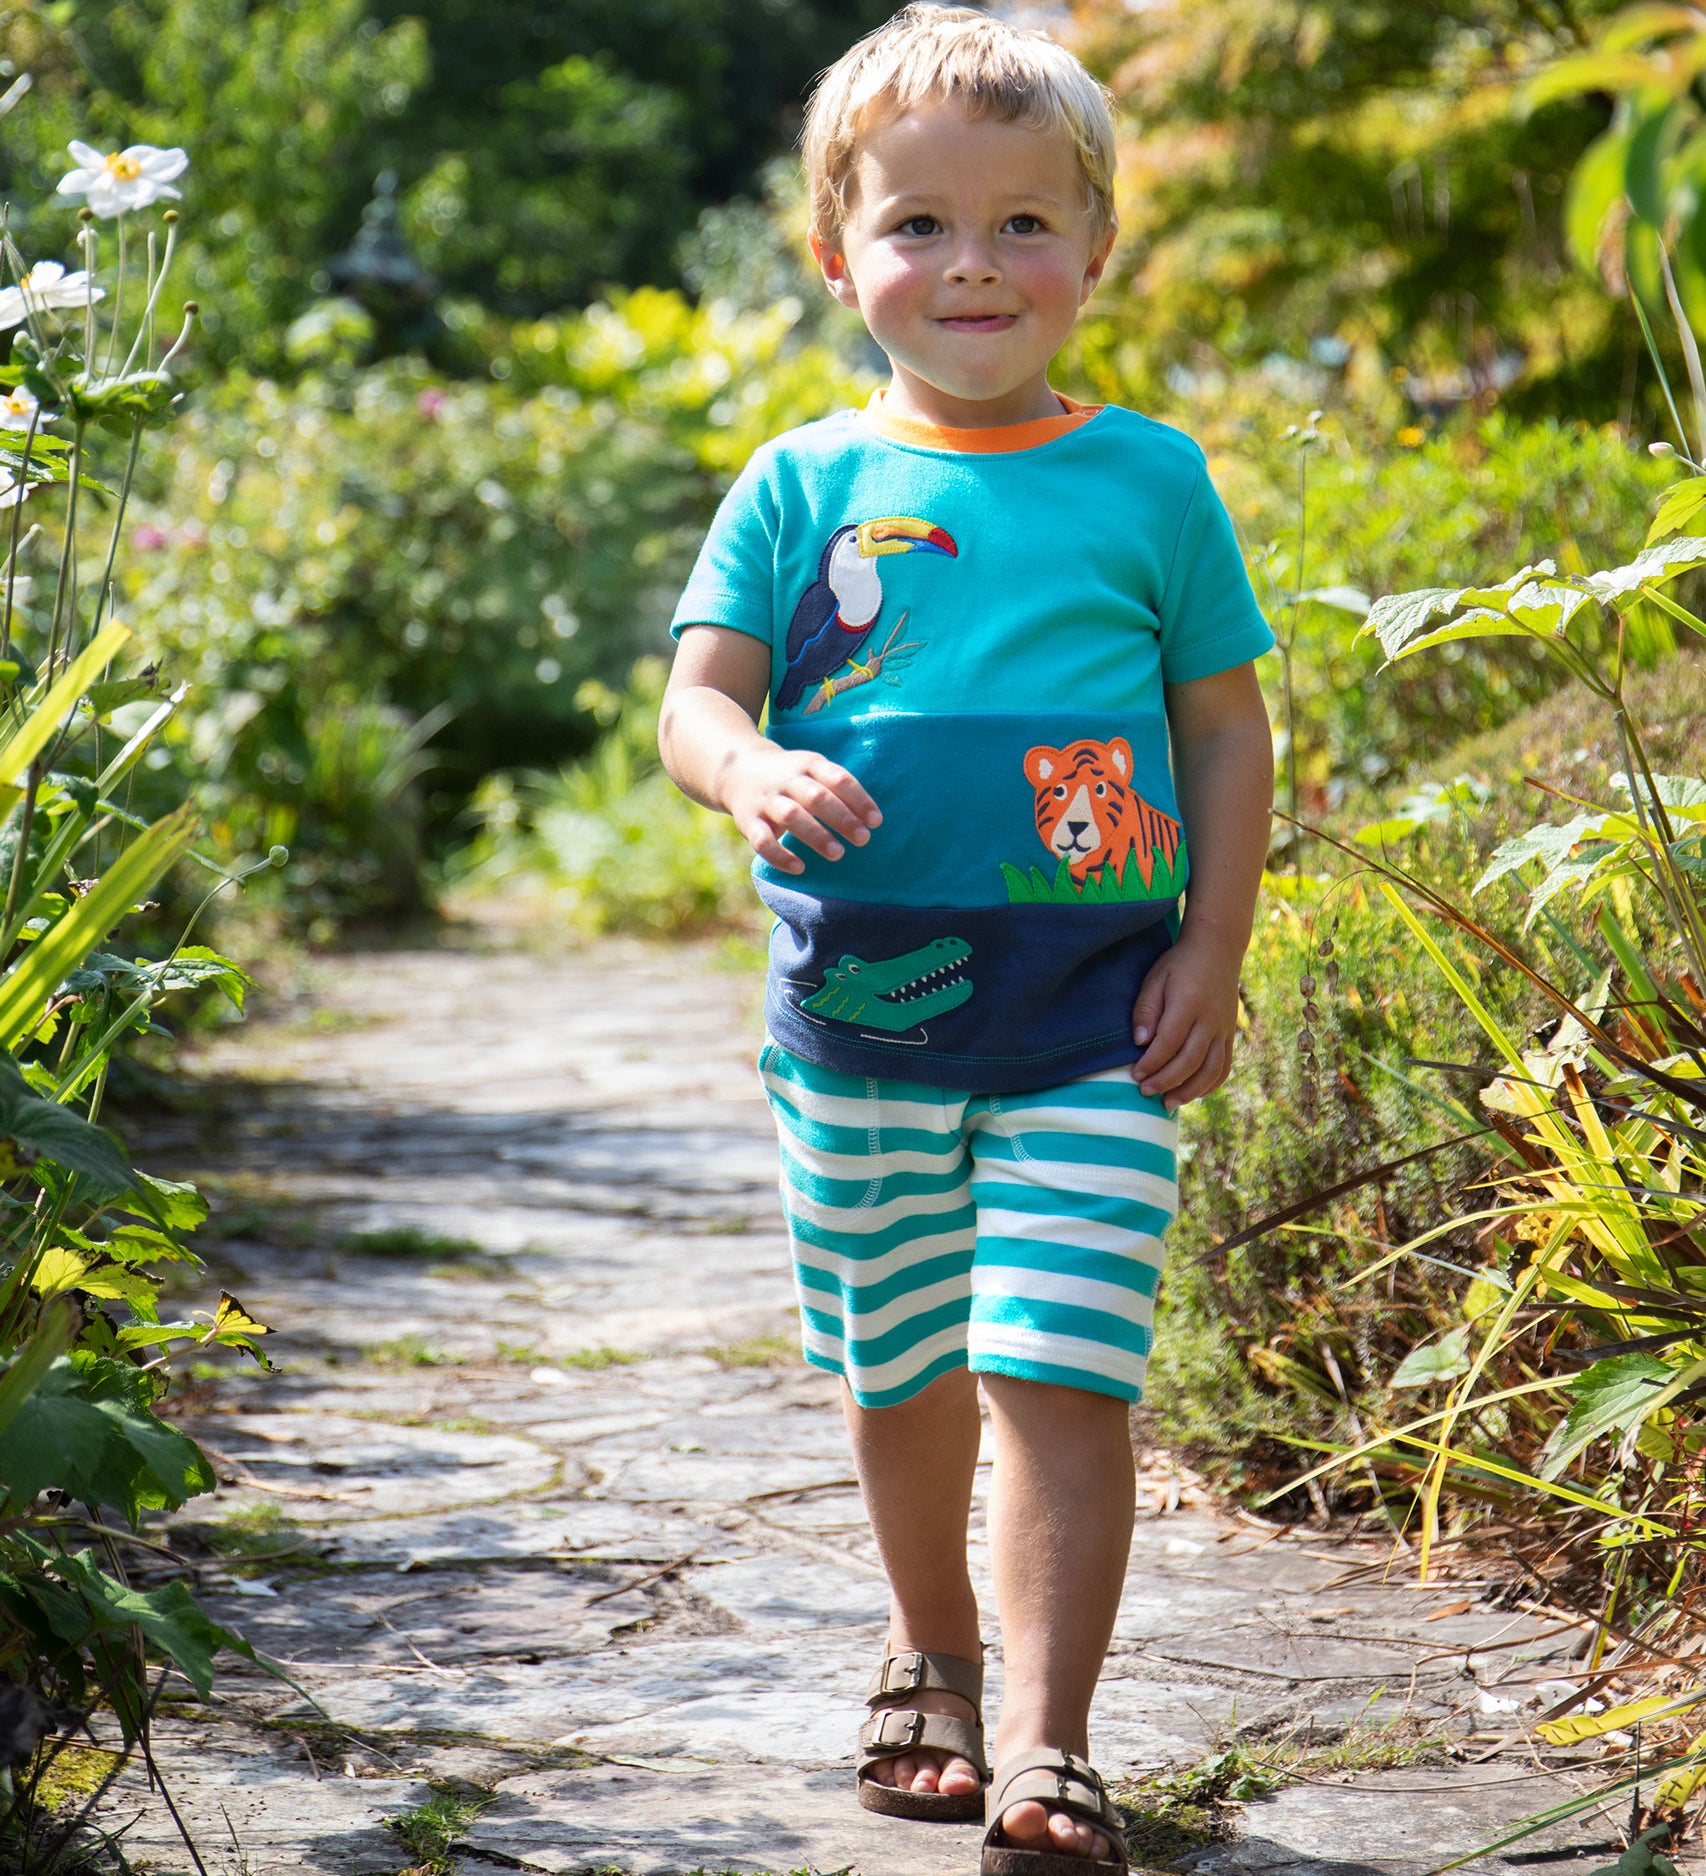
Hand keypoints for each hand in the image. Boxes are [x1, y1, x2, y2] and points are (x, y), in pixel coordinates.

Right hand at [721, 743, 880, 873]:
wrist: (737, 770)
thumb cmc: (791, 777)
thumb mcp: (813, 770)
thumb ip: (838, 789)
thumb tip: (871, 821)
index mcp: (807, 764)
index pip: (837, 778)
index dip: (858, 799)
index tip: (876, 821)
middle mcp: (786, 779)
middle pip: (816, 797)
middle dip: (842, 818)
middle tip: (863, 839)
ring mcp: (765, 800)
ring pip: (791, 816)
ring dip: (816, 836)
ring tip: (838, 854)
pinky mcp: (747, 820)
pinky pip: (762, 840)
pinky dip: (780, 856)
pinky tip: (799, 868)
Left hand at [1129, 934, 1243, 1110]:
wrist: (1217, 949)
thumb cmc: (1179, 964)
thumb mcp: (1155, 978)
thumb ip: (1146, 1010)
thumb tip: (1140, 1043)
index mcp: (1189, 1003)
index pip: (1169, 1042)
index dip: (1152, 1063)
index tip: (1136, 1075)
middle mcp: (1211, 1019)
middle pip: (1190, 1060)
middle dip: (1166, 1081)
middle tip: (1145, 1092)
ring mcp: (1224, 1029)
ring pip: (1211, 1069)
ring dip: (1189, 1091)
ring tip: (1168, 1103)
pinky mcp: (1231, 1034)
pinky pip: (1224, 1066)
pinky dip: (1210, 1085)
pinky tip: (1192, 1094)